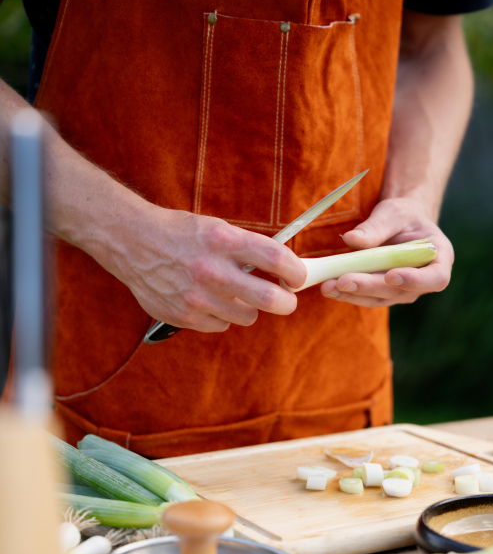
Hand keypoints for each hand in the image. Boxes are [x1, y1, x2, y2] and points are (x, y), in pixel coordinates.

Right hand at [94, 204, 307, 331]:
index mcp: (222, 240)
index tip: (299, 277)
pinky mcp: (185, 316)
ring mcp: (197, 297)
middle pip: (269, 299)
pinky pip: (221, 325)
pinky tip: (209, 300)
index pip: (275, 259)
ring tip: (235, 294)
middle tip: (286, 300)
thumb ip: (246, 248)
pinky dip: (222, 316)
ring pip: (247, 316)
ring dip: (249, 308)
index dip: (296, 272)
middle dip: (286, 302)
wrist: (132, 242)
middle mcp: (211, 270)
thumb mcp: (215, 228)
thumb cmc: (179, 233)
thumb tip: (283, 268)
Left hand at [320, 197, 452, 307]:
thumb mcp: (394, 212)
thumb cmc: (404, 216)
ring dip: (352, 294)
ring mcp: (403, 292)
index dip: (415, 280)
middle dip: (369, 287)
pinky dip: (347, 293)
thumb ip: (377, 226)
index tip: (392, 275)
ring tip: (328, 286)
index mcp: (440, 259)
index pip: (436, 278)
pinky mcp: (383, 295)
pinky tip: (329, 287)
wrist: (399, 224)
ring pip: (379, 299)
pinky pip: (365, 297)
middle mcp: (424, 281)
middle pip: (399, 292)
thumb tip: (351, 239)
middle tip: (343, 281)